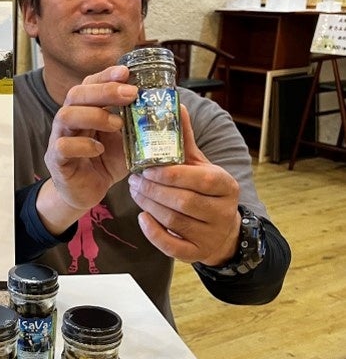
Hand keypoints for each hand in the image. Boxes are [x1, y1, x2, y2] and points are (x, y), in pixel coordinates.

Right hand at [37, 66, 136, 233]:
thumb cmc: (105, 162)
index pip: (89, 84)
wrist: (86, 191)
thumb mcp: (127, 139)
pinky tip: (99, 150)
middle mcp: (69, 120)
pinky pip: (63, 146)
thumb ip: (138, 124)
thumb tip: (169, 108)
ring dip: (94, 116)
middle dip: (104, 90)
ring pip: (66, 116)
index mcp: (85, 109)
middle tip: (130, 94)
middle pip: (76, 94)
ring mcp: (59, 138)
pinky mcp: (57, 160)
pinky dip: (83, 145)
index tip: (126, 71)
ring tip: (117, 124)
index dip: (105, 75)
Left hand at [127, 105, 241, 265]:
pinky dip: (154, 233)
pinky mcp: (197, 253)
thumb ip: (185, 140)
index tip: (147, 169)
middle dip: (153, 190)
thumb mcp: (200, 164)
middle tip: (133, 180)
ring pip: (175, 222)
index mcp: (226, 185)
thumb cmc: (205, 191)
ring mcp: (211, 235)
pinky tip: (142, 218)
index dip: (172, 175)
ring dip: (149, 206)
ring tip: (134, 192)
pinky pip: (173, 247)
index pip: (201, 180)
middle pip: (184, 202)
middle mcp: (223, 211)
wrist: (221, 230)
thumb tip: (176, 105)